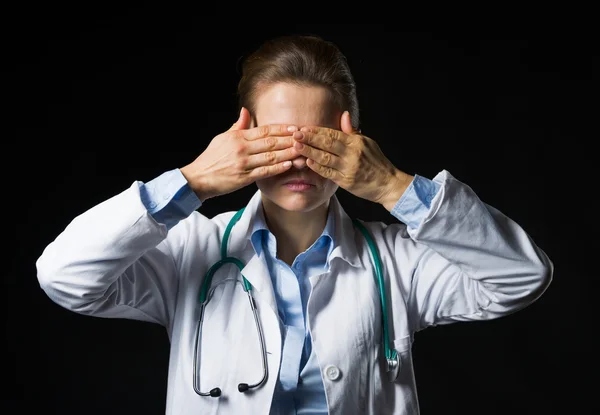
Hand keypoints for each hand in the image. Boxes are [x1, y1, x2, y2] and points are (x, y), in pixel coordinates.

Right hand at [181, 108, 299, 200]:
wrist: (198, 178)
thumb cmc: (211, 158)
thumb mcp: (222, 138)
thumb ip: (238, 126)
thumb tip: (246, 111)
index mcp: (238, 137)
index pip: (264, 130)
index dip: (281, 129)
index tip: (295, 128)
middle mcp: (241, 148)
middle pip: (271, 142)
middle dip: (289, 140)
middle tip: (304, 138)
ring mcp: (243, 163)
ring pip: (270, 156)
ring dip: (287, 153)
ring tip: (301, 151)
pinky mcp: (243, 178)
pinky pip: (264, 172)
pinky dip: (277, 168)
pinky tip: (288, 165)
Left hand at [292, 111, 412, 205]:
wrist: (387, 183)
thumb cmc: (377, 162)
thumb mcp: (367, 143)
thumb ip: (352, 131)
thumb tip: (344, 114)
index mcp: (356, 142)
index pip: (333, 133)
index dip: (317, 130)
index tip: (304, 127)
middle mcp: (352, 153)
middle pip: (327, 143)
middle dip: (310, 138)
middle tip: (295, 134)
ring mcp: (348, 168)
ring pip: (325, 157)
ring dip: (309, 151)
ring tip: (296, 146)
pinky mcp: (346, 181)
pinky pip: (329, 173)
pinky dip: (317, 167)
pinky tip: (307, 162)